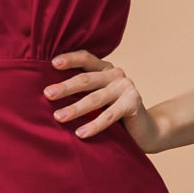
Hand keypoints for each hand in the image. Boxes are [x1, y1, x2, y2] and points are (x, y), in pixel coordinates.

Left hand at [42, 50, 159, 151]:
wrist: (146, 130)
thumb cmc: (115, 115)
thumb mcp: (99, 100)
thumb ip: (83, 93)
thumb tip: (49, 95)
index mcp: (105, 69)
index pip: (86, 58)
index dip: (70, 59)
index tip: (52, 63)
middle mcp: (116, 74)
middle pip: (86, 79)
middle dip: (65, 87)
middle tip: (47, 94)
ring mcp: (126, 87)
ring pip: (96, 98)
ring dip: (75, 108)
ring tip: (58, 117)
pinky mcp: (133, 103)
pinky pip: (110, 115)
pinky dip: (95, 125)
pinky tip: (81, 133)